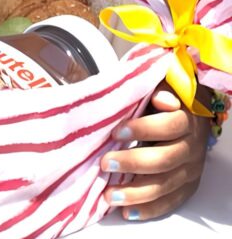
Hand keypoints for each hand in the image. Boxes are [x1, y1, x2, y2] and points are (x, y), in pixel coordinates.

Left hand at [102, 84, 207, 220]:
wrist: (189, 117)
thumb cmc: (163, 101)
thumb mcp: (161, 87)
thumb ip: (159, 90)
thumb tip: (162, 99)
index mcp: (188, 120)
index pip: (170, 126)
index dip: (143, 129)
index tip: (116, 132)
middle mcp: (192, 148)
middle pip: (165, 159)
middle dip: (133, 163)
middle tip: (106, 163)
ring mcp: (190, 170)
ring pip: (166, 185)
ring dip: (136, 193)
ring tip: (110, 195)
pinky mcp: (186, 187)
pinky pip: (169, 202)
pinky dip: (148, 209)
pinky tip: (127, 211)